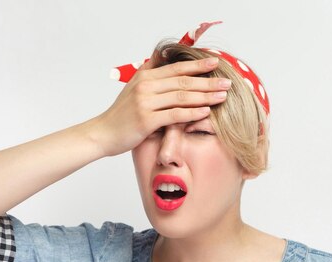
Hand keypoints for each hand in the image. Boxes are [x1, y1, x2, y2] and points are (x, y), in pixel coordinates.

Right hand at [89, 56, 231, 156]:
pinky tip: (206, 111)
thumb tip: (161, 58)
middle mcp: (146, 87)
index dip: (197, 66)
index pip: (176, 69)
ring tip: (222, 96)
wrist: (103, 133)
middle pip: (183, 82)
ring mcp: (145, 103)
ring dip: (205, 96)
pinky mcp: (146, 120)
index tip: (216, 64)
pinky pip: (175, 115)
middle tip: (227, 82)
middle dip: (207, 81)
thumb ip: (148, 74)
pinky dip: (192, 113)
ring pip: (181, 97)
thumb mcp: (133, 89)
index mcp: (145, 78)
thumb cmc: (121, 115)